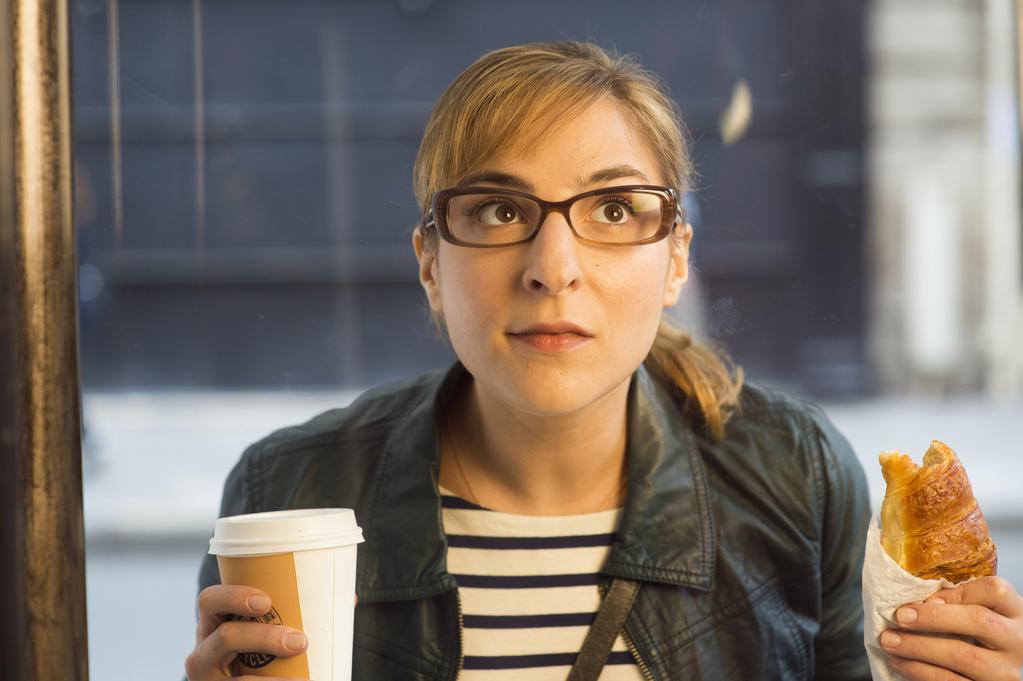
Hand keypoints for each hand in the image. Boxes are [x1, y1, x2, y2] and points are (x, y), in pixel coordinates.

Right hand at [184, 584, 308, 680]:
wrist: (242, 680)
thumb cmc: (256, 651)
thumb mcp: (255, 632)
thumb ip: (281, 617)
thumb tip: (344, 600)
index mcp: (211, 625)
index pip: (210, 601)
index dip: (234, 597)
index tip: (266, 601)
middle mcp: (203, 652)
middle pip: (226, 637)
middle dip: (265, 637)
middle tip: (300, 642)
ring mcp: (209, 679)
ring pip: (238, 678)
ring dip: (274, 679)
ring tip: (303, 679)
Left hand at [879, 576, 1022, 679]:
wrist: (994, 668)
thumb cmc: (978, 632)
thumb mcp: (979, 611)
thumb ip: (958, 602)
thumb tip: (915, 601)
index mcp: (1015, 611)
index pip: (994, 590)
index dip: (958, 592)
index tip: (926, 598)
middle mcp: (1018, 641)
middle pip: (979, 621)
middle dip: (933, 618)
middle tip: (899, 616)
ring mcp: (1007, 670)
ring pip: (963, 656)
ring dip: (918, 648)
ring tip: (889, 641)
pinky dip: (920, 671)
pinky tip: (900, 662)